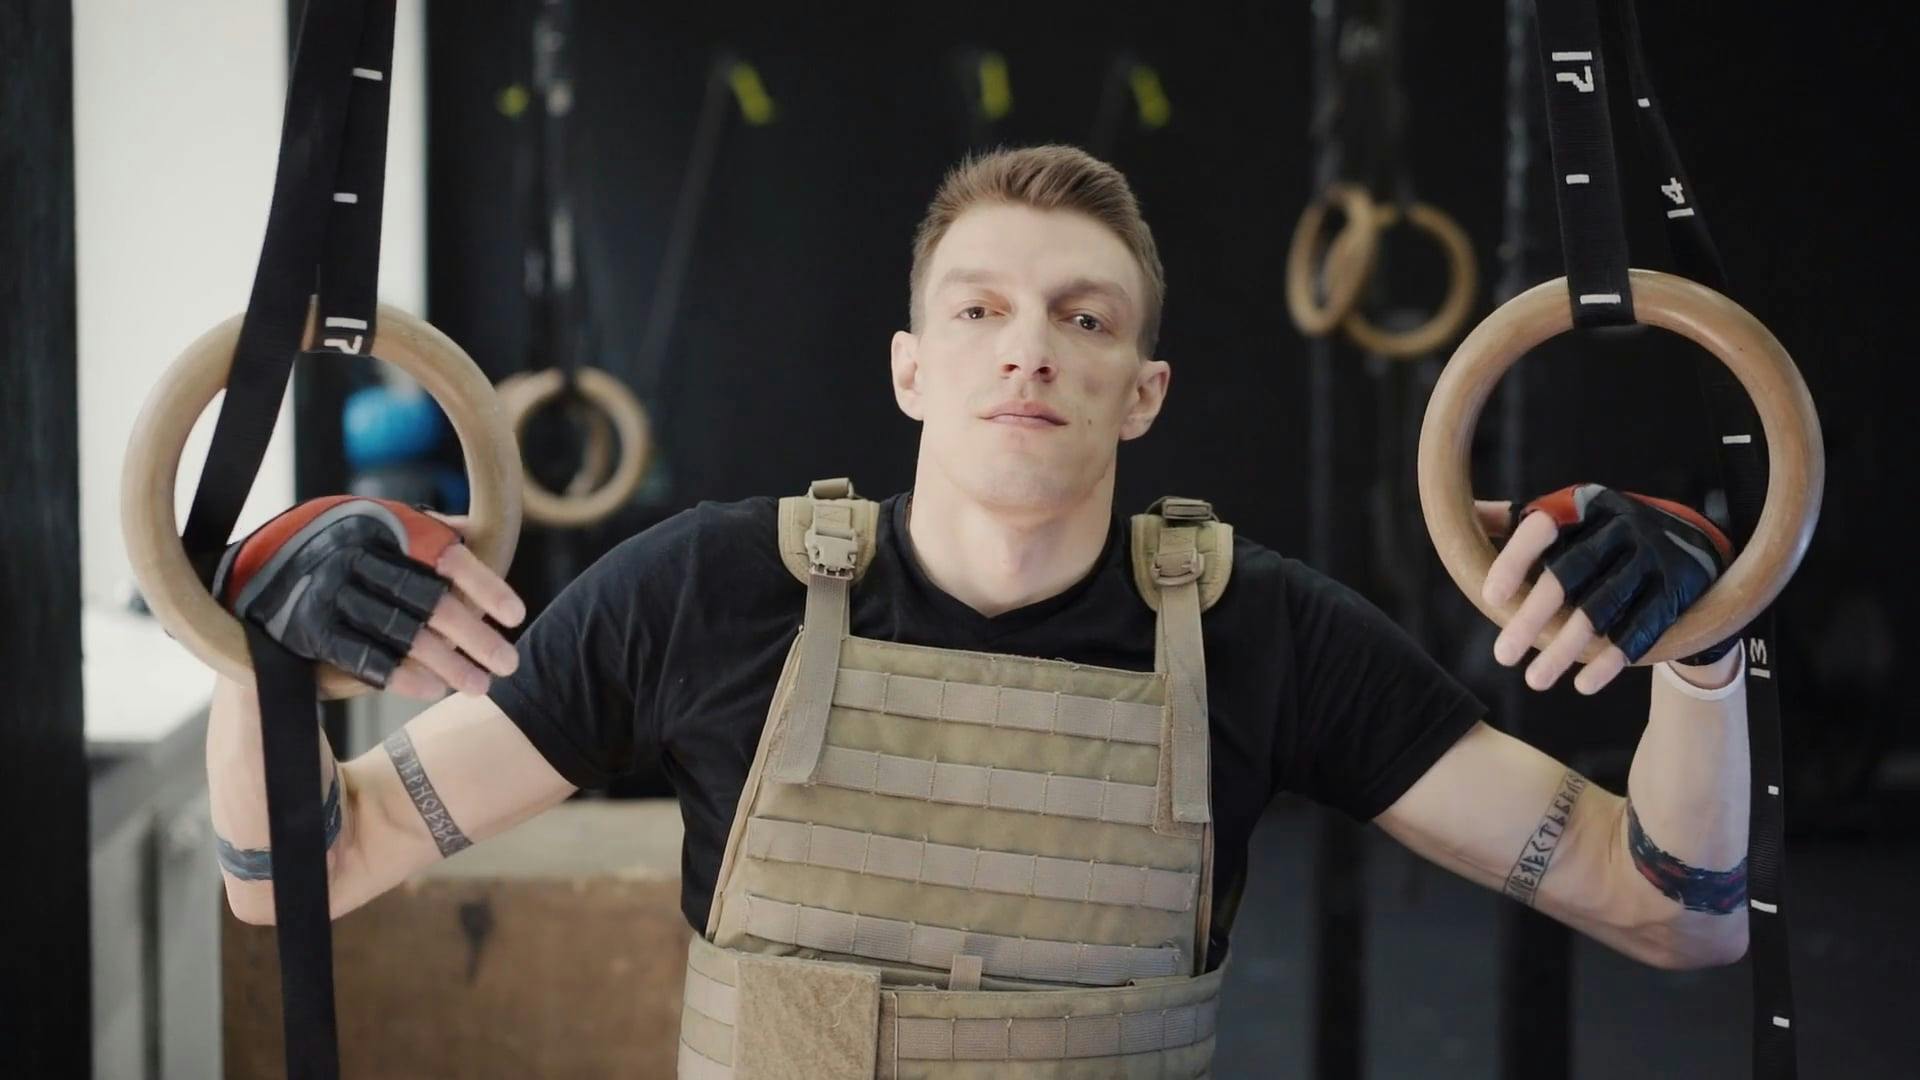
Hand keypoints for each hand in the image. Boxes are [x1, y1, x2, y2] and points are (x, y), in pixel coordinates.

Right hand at [213, 497, 525, 698]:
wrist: (247, 577)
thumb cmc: (331, 551)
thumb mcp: (372, 527)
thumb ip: (422, 530)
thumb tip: (474, 531)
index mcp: (380, 526)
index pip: (444, 556)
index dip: (484, 586)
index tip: (516, 615)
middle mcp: (355, 555)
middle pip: (429, 600)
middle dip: (475, 635)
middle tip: (509, 663)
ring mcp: (328, 592)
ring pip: (402, 632)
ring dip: (447, 663)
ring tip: (482, 687)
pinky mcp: (306, 629)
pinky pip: (363, 656)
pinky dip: (401, 675)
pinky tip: (434, 689)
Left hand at [1479, 484, 1734, 694]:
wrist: (1689, 549)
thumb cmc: (1602, 538)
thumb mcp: (1569, 520)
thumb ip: (1518, 522)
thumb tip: (1461, 514)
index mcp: (1583, 506)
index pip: (1542, 528)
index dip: (1515, 560)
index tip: (1489, 597)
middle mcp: (1618, 527)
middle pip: (1569, 574)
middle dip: (1533, 617)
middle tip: (1501, 657)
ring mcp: (1650, 558)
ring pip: (1602, 608)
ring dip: (1566, 649)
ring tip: (1534, 681)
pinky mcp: (1673, 591)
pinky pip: (1640, 630)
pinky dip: (1610, 660)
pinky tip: (1583, 685)